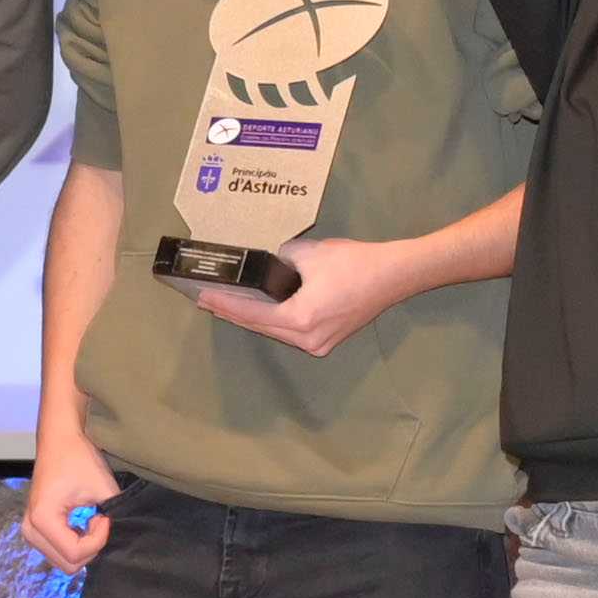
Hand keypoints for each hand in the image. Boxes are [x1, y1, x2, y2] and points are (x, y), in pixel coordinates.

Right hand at [19, 423, 118, 572]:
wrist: (59, 440)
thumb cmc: (79, 459)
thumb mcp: (102, 488)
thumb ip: (113, 516)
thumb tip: (121, 539)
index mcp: (42, 519)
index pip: (75, 554)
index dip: (98, 540)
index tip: (105, 516)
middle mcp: (30, 529)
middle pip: (68, 564)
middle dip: (91, 547)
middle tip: (99, 519)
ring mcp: (29, 531)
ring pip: (63, 561)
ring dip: (83, 546)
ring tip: (90, 519)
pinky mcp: (34, 530)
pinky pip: (58, 551)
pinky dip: (75, 543)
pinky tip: (82, 522)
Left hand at [189, 234, 410, 356]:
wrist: (394, 276)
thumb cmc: (354, 263)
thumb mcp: (309, 253)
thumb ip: (280, 257)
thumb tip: (266, 261)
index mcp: (300, 319)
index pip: (252, 313)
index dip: (225, 304)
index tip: (202, 297)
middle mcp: (307, 340)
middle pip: (262, 327)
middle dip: (234, 313)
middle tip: (208, 301)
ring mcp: (319, 344)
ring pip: (277, 333)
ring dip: (254, 319)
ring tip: (229, 305)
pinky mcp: (329, 340)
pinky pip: (292, 333)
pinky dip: (274, 322)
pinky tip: (262, 310)